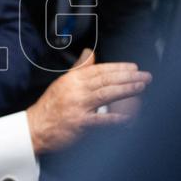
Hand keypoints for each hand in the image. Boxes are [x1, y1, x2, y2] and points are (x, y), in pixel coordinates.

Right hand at [26, 50, 151, 152]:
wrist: (35, 127)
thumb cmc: (50, 107)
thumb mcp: (63, 82)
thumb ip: (79, 68)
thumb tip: (90, 52)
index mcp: (73, 79)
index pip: (100, 70)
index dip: (118, 68)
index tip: (133, 68)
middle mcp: (76, 90)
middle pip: (106, 80)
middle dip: (128, 77)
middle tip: (145, 76)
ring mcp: (78, 106)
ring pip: (106, 94)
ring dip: (126, 90)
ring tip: (141, 87)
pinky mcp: (79, 123)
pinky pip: (100, 120)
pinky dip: (114, 119)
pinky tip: (127, 117)